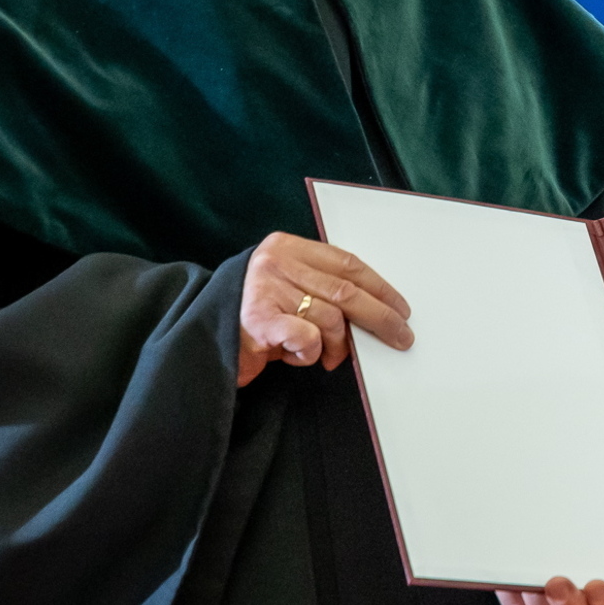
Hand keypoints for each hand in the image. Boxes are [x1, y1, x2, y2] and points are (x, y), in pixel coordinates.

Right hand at [237, 232, 413, 387]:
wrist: (202, 340)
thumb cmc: (256, 316)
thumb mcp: (291, 291)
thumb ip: (323, 289)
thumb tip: (377, 311)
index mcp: (288, 247)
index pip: (347, 264)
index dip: (380, 287)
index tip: (401, 308)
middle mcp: (276, 262)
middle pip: (346, 290)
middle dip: (380, 317)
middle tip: (400, 337)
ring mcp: (265, 289)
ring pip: (330, 318)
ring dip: (337, 346)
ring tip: (329, 357)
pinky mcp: (258, 320)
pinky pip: (307, 337)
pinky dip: (311, 352)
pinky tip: (298, 355)